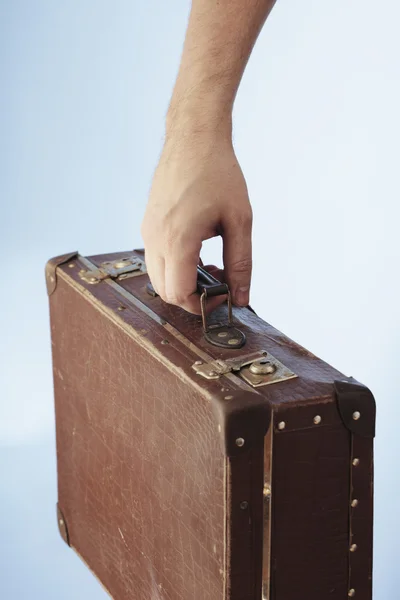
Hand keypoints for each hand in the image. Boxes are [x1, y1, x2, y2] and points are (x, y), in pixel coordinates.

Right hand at [141, 132, 251, 313]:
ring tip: (211, 264)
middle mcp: (155, 239)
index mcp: (177, 240)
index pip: (180, 294)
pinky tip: (198, 250)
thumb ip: (240, 263)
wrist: (193, 138)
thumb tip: (241, 296)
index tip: (224, 294)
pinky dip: (175, 266)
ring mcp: (148, 231)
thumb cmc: (217, 171)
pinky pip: (156, 259)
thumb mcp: (239, 220)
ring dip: (183, 281)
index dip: (203, 304)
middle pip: (166, 291)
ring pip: (158, 277)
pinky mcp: (148, 224)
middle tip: (220, 282)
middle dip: (193, 296)